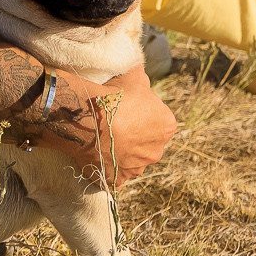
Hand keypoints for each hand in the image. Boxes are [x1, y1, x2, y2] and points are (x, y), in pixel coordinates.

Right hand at [74, 65, 177, 186]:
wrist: (89, 119)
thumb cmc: (115, 96)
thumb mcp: (134, 75)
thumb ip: (143, 79)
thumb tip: (141, 76)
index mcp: (167, 126)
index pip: (158, 119)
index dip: (143, 112)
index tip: (128, 107)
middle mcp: (156, 151)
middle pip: (147, 142)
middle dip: (135, 135)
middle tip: (115, 123)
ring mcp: (137, 168)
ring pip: (132, 159)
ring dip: (122, 151)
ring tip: (104, 138)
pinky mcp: (118, 179)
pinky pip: (115, 174)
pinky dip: (108, 166)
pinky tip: (98, 154)